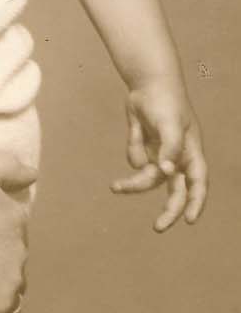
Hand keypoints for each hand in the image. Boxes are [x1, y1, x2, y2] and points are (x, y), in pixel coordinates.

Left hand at [112, 77, 207, 231]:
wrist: (147, 83)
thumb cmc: (165, 102)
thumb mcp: (170, 124)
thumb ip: (170, 148)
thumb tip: (168, 172)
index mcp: (192, 153)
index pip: (198, 183)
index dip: (197, 202)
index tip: (190, 221)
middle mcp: (178, 158)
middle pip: (176, 190)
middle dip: (169, 210)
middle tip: (158, 228)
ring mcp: (160, 154)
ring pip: (149, 178)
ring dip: (134, 184)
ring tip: (115, 188)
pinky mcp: (144, 149)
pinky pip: (136, 159)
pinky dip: (133, 150)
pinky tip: (137, 129)